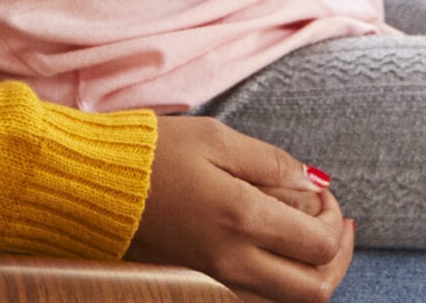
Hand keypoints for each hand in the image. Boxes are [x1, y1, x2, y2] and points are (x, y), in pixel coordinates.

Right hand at [126, 115, 352, 302]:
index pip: (319, 245)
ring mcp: (213, 278)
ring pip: (286, 300)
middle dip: (336, 257)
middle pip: (312, 291)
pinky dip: (280, 276)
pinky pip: (257, 295)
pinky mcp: (199, 282)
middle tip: (331, 220)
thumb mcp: (216, 138)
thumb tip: (315, 182)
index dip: (334, 219)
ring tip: (306, 230)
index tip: (322, 191)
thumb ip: (272, 162)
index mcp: (239, 219)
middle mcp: (231, 261)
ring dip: (310, 270)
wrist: (89, 186)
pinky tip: (274, 242)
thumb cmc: (150, 154)